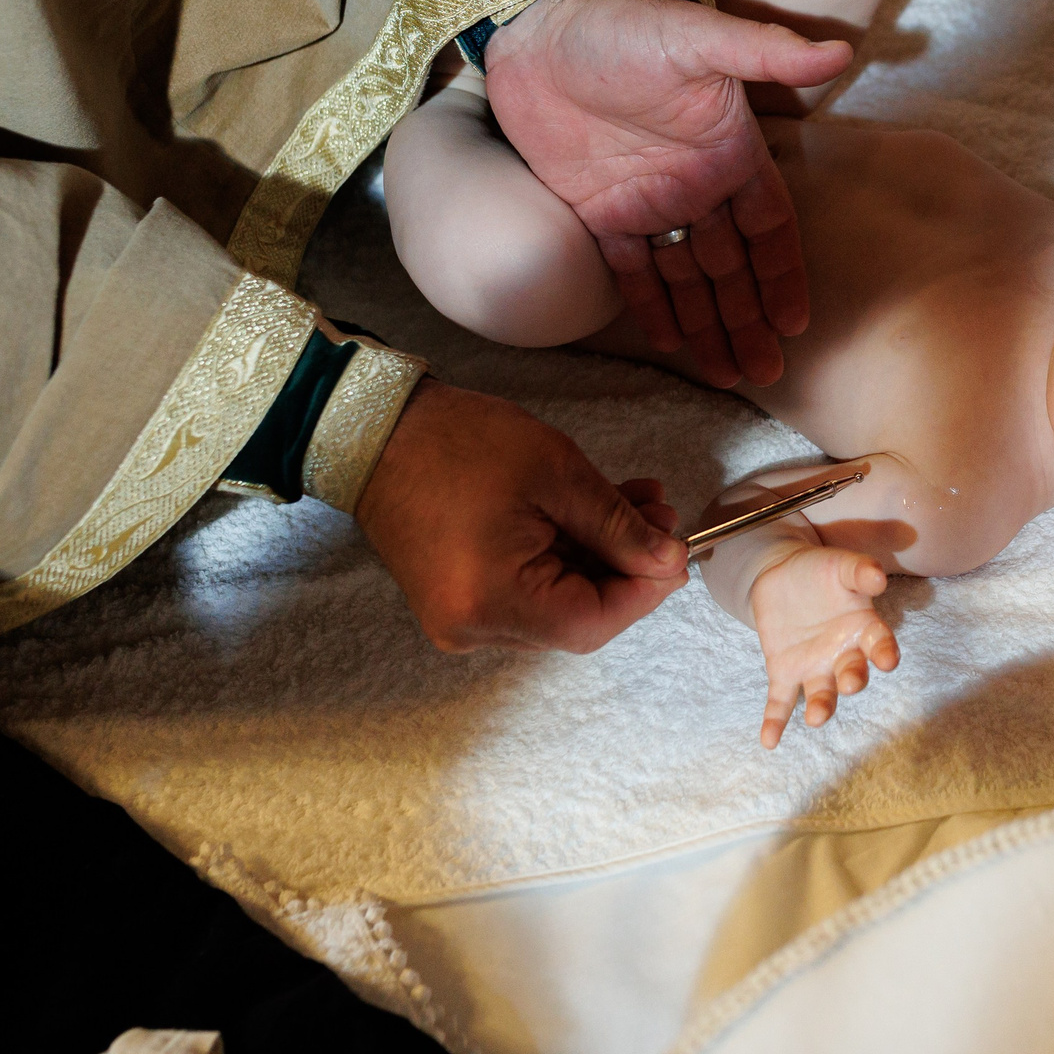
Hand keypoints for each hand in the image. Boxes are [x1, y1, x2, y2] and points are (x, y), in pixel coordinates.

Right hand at [356, 379, 687, 651]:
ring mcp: (461, 615)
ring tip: (637, 503)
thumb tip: (666, 561)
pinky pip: (527, 589)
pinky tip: (596, 512)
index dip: (644, 591)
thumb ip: (619, 526)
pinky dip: (565, 555)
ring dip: (601, 556)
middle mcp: (472, 626)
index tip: (676, 550)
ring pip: (556, 601)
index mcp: (492, 602)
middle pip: (576, 617)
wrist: (376, 428)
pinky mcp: (458, 596)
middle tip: (663, 517)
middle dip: (627, 567)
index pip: (592, 623)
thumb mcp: (558, 475)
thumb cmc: (459, 442)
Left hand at [485, 0, 851, 387]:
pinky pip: (631, 270)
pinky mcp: (599, 209)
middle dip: (748, 320)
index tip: (795, 323)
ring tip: (726, 375)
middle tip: (765, 375)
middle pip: (731, 267)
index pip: (768, 228)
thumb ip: (766, 52)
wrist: (541, 22)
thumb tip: (842, 51)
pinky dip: (651, 306)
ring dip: (707, 325)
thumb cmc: (626, 23)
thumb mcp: (697, 38)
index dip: (782, 275)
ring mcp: (648, 201)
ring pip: (686, 279)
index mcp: (729, 152)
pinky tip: (670, 344)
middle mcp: (695, 185)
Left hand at [749, 544, 897, 748]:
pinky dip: (775, 721)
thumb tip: (878, 578)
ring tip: (816, 718)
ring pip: (821, 694)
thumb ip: (860, 570)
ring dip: (821, 708)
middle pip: (852, 673)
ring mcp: (814, 667)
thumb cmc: (822, 571)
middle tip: (851, 684)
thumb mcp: (841, 565)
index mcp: (863, 628)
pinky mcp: (784, 673)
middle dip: (853, 681)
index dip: (885, 652)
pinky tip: (769, 741)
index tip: (888, 660)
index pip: (879, 643)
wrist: (782, 574)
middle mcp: (842, 654)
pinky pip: (782, 701)